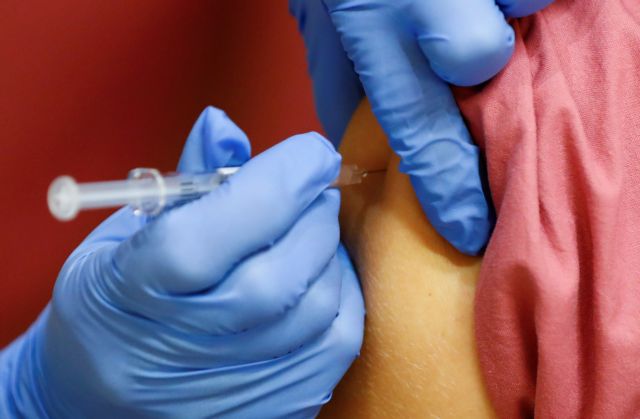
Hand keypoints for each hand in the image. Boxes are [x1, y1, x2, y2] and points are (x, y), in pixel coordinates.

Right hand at [0, 107, 364, 417]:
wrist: (104, 394)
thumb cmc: (115, 301)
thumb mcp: (127, 234)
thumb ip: (183, 181)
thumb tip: (224, 125)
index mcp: (125, 295)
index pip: (200, 242)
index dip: (270, 187)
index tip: (309, 151)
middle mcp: (174, 353)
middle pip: (270, 280)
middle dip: (311, 215)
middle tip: (314, 186)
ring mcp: (225, 390)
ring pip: (312, 311)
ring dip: (328, 252)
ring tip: (313, 226)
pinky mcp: (270, 406)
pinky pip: (334, 344)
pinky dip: (340, 293)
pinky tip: (320, 271)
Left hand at [290, 0, 553, 254]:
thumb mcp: (320, 26)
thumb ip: (340, 87)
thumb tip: (358, 152)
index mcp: (369, 24)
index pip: (417, 127)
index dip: (448, 187)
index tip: (470, 229)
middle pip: (483, 58)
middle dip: (480, 68)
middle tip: (462, 56)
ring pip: (522, 5)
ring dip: (507, 13)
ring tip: (478, 4)